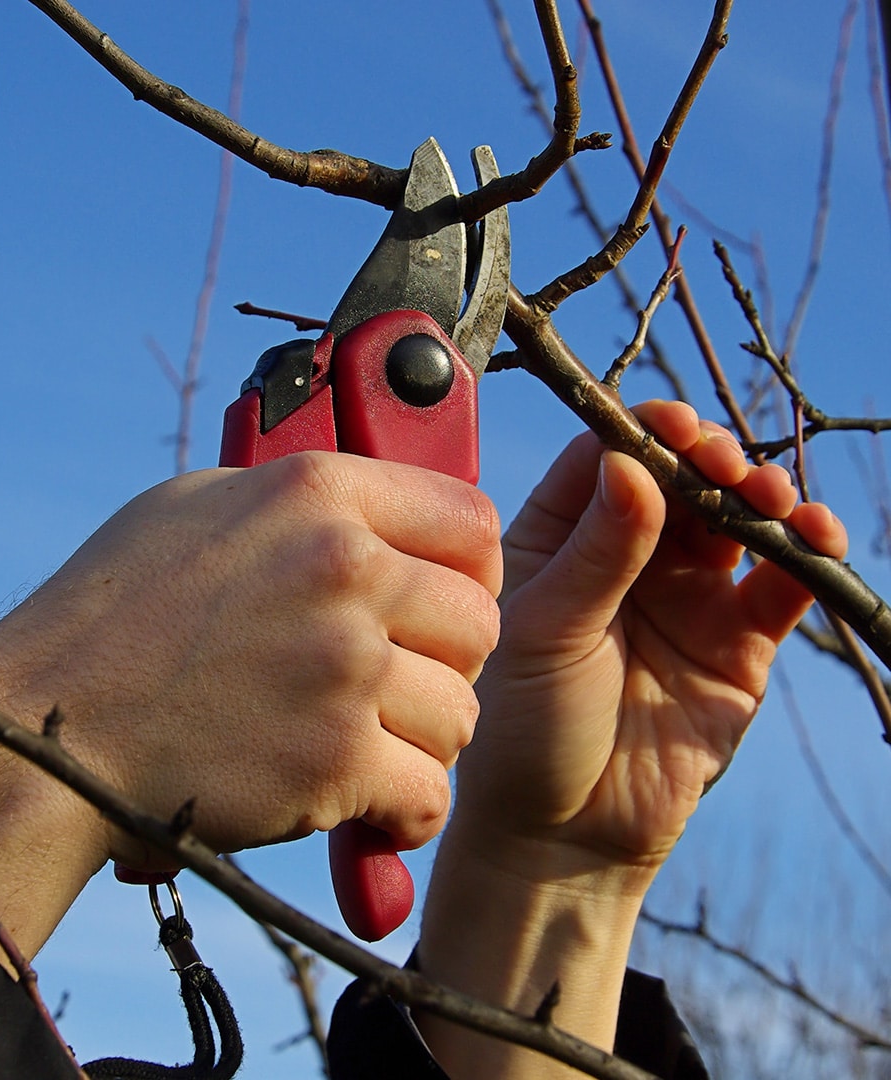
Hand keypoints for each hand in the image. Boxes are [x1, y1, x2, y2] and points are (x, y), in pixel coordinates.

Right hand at [0, 452, 500, 865]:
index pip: (471, 519)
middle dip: (449, 663)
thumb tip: (371, 516)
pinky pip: (428, 795)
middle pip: (480, 623)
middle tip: (401, 685)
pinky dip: (404, 811)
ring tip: (372, 743)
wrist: (49, 726)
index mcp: (316, 493)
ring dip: (426, 741)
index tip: (448, 604)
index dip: (473, 571)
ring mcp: (342, 667)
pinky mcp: (332, 762)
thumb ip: (300, 504)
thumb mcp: (201, 508)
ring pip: (463, 715)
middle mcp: (343, 568)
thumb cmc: (114, 614)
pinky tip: (368, 804)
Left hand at [456, 400, 846, 875]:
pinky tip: (814, 537)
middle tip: (724, 466)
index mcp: (558, 540)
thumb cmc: (525, 728)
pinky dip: (804, 553)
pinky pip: (778, 584)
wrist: (564, 832)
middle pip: (679, 479)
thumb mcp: (546, 632)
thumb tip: (633, 462)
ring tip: (768, 500)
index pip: (606, 458)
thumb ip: (595, 553)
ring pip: (734, 521)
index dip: (645, 434)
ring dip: (761, 495)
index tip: (676, 429)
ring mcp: (683, 597)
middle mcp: (623, 557)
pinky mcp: (735, 643)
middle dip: (710, 459)